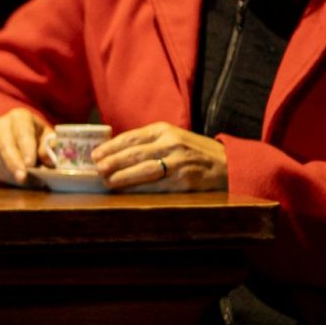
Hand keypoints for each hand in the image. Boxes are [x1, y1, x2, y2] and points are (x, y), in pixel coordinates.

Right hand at [0, 107, 51, 186]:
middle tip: (22, 178)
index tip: (30, 164)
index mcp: (19, 117)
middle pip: (5, 146)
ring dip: (10, 173)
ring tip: (25, 182)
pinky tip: (16, 181)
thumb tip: (47, 159)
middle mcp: (1, 125)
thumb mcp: (49, 137)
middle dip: (14, 164)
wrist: (22, 135)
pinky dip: (5, 176)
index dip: (26, 149)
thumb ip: (50, 146)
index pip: (22, 132)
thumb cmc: (38, 136)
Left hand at [90, 121, 228, 191]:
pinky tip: (128, 194)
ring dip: (122, 178)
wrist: (230, 165)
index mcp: (165, 130)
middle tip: (97, 170)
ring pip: (143, 171)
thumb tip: (114, 155)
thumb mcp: (173, 138)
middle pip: (134, 154)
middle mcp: (171, 143)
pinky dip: (140, 191)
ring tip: (108, 183)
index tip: (95, 155)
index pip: (131, 137)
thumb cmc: (195, 153)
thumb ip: (148, 143)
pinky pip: (157, 187)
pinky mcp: (185, 182)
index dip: (110, 147)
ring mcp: (179, 162)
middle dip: (112, 163)